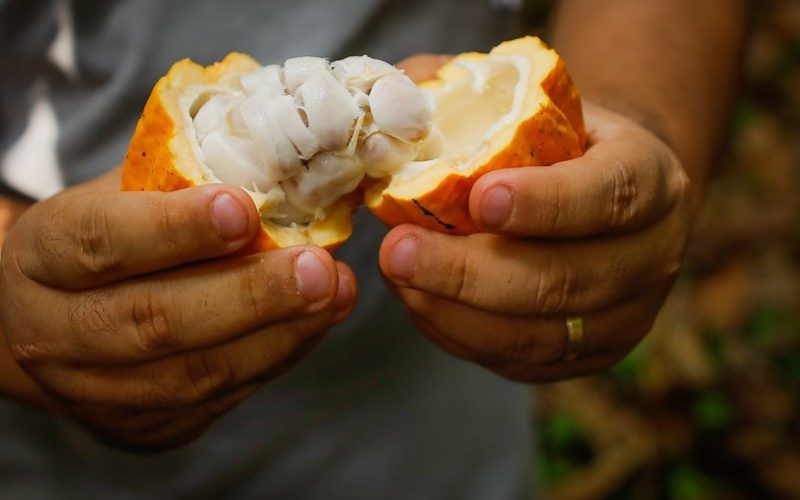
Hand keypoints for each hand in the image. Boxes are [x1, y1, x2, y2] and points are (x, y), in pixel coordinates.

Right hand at [0, 169, 355, 449]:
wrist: (57, 320)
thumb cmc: (108, 237)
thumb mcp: (122, 195)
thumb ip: (182, 183)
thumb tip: (281, 165)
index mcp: (40, 256)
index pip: (100, 243)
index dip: (173, 228)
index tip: (243, 209)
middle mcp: (53, 334)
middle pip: (153, 322)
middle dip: (248, 295)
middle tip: (317, 267)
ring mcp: (96, 393)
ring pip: (195, 374)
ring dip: (279, 332)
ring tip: (334, 291)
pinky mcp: (144, 427)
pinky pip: (221, 396)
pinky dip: (278, 354)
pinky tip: (317, 320)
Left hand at [379, 103, 691, 381]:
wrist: (609, 193)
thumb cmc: (562, 141)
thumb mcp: (540, 102)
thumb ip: (472, 93)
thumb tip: (396, 103)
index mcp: (651, 179)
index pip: (607, 196)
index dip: (545, 203)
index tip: (479, 198)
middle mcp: (651, 256)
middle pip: (564, 280)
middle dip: (469, 272)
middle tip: (398, 250)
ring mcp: (624, 317)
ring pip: (536, 334)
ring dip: (452, 310)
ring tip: (396, 274)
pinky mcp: (587, 355)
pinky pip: (516, 359)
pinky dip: (457, 333)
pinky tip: (418, 299)